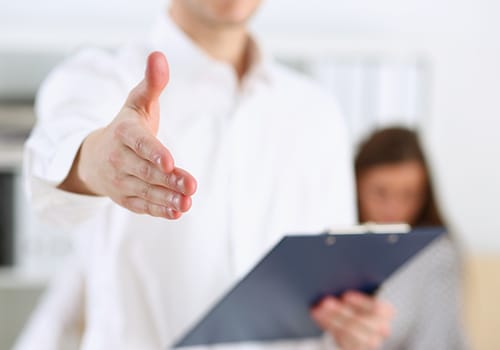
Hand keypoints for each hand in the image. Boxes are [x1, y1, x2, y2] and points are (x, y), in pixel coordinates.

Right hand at [59, 52, 196, 218]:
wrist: (94, 157)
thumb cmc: (125, 126)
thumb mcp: (136, 103)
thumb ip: (151, 83)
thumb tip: (159, 55)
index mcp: (123, 132)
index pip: (139, 143)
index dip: (154, 152)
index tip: (170, 161)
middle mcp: (119, 158)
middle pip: (146, 171)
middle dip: (169, 179)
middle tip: (191, 185)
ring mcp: (121, 180)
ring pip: (146, 190)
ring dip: (167, 197)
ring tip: (187, 202)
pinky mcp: (126, 198)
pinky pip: (142, 205)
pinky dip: (159, 210)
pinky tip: (177, 212)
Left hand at [311, 291, 394, 349]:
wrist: (359, 325)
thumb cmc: (358, 302)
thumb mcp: (360, 295)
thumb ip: (356, 287)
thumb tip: (336, 276)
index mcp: (386, 312)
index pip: (377, 308)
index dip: (360, 302)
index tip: (345, 295)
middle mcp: (382, 329)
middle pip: (360, 321)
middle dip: (341, 311)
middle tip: (325, 302)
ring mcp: (370, 342)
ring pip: (348, 332)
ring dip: (331, 319)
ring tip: (318, 309)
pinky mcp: (356, 348)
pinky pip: (340, 339)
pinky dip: (327, 325)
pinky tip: (318, 315)